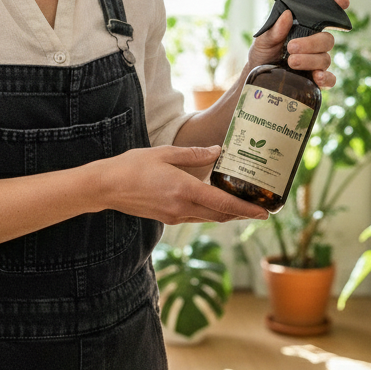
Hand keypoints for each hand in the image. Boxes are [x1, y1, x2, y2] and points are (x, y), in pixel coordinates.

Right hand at [93, 144, 269, 224]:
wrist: (106, 186)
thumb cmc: (132, 166)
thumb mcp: (163, 153)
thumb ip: (192, 154)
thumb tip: (217, 151)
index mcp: (183, 189)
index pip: (222, 203)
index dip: (246, 210)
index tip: (264, 213)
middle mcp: (181, 207)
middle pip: (220, 215)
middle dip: (242, 215)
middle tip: (260, 211)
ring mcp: (174, 215)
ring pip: (208, 218)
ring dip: (226, 214)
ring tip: (241, 207)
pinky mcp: (167, 217)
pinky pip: (195, 217)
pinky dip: (209, 212)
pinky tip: (213, 203)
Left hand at [247, 0, 349, 89]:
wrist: (258, 75)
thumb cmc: (263, 53)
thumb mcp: (263, 40)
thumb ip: (274, 29)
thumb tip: (287, 15)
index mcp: (304, 27)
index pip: (323, 14)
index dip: (335, 5)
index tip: (342, 1)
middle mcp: (314, 43)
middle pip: (327, 39)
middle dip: (311, 43)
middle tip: (291, 47)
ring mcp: (317, 61)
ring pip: (325, 58)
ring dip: (309, 60)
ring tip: (291, 62)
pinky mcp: (317, 79)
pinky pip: (330, 79)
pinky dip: (326, 77)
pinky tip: (317, 76)